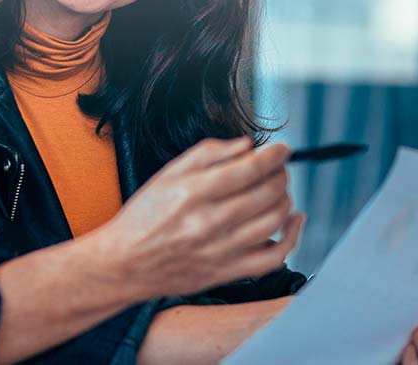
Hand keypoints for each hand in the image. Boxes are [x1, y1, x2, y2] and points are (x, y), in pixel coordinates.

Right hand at [84, 137, 303, 298]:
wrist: (124, 264)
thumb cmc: (144, 218)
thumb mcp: (168, 174)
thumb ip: (209, 154)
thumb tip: (247, 146)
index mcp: (194, 193)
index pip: (249, 169)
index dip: (273, 156)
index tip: (282, 150)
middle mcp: (210, 222)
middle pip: (267, 193)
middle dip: (280, 175)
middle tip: (277, 169)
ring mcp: (222, 250)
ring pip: (275, 221)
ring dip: (285, 200)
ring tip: (278, 191)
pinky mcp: (228, 272)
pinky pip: (274, 257)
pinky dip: (292, 237)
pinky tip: (293, 221)